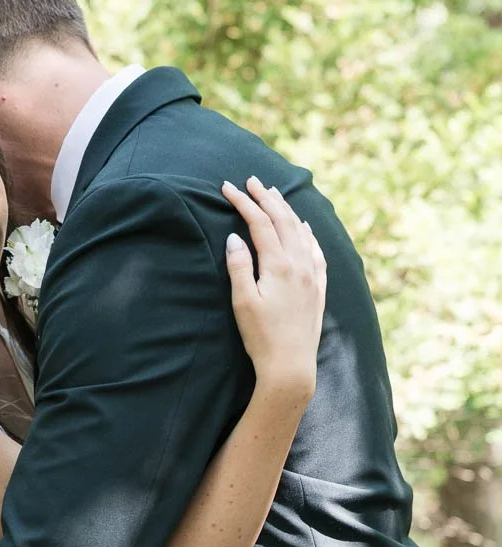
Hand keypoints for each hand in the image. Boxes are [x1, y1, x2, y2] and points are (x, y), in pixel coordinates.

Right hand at [221, 176, 326, 402]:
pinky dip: (307, 232)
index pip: (259, 223)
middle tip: (251, 181)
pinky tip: (304, 227)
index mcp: (279, 265)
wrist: (291, 366)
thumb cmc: (261, 337)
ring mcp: (312, 274)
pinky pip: (316, 249)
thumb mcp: (243, 302)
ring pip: (301, 230)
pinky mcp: (318, 287)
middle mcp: (299, 264)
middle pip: (282, 220)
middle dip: (265, 197)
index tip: (228, 187)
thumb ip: (239, 267)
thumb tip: (235, 238)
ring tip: (274, 195)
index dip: (243, 202)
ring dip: (286, 210)